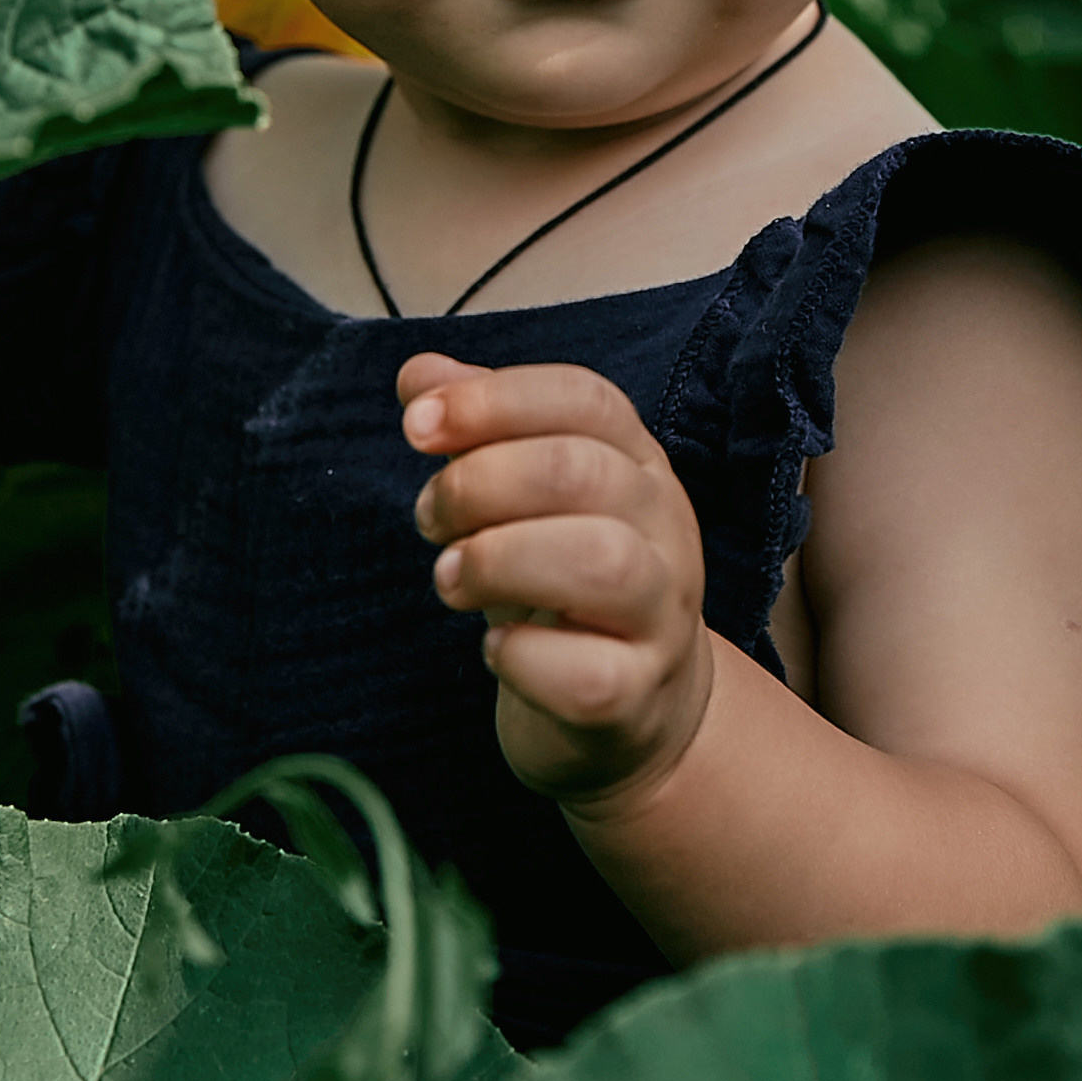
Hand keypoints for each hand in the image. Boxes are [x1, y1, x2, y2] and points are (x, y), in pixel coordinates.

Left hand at [399, 353, 713, 807]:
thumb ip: (480, 429)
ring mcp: (661, 615)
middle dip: (481, 482)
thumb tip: (418, 375)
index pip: (585, 399)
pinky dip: (522, 656)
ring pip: (602, 563)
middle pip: (584, 472)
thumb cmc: (563, 582)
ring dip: (500, 560)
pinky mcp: (637, 694)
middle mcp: (665, 527)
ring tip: (450, 577)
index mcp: (637, 461)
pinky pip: (588, 675)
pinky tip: (495, 647)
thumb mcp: (525, 496)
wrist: (635, 705)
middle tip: (429, 517)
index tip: (416, 425)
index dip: (494, 400)